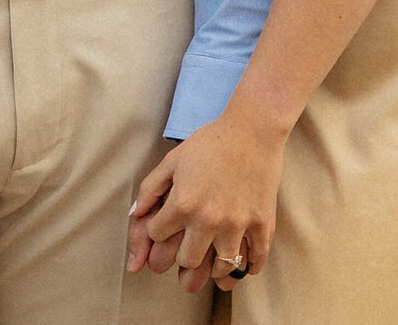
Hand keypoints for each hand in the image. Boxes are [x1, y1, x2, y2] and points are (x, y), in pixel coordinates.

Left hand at [126, 103, 286, 293]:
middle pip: (187, 262)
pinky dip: (248, 265)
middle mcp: (208, 220)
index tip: (165, 225)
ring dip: (215, 266)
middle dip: (182, 256)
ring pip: (221, 269)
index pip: (157, 237)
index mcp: (183, 204)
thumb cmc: (211, 142)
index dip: (157, 230)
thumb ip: (150, 187)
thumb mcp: (173, 159)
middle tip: (187, 248)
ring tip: (213, 255)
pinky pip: (254, 262)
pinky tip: (242, 256)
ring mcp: (237, 225)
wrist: (253, 129)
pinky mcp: (262, 225)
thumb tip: (136, 214)